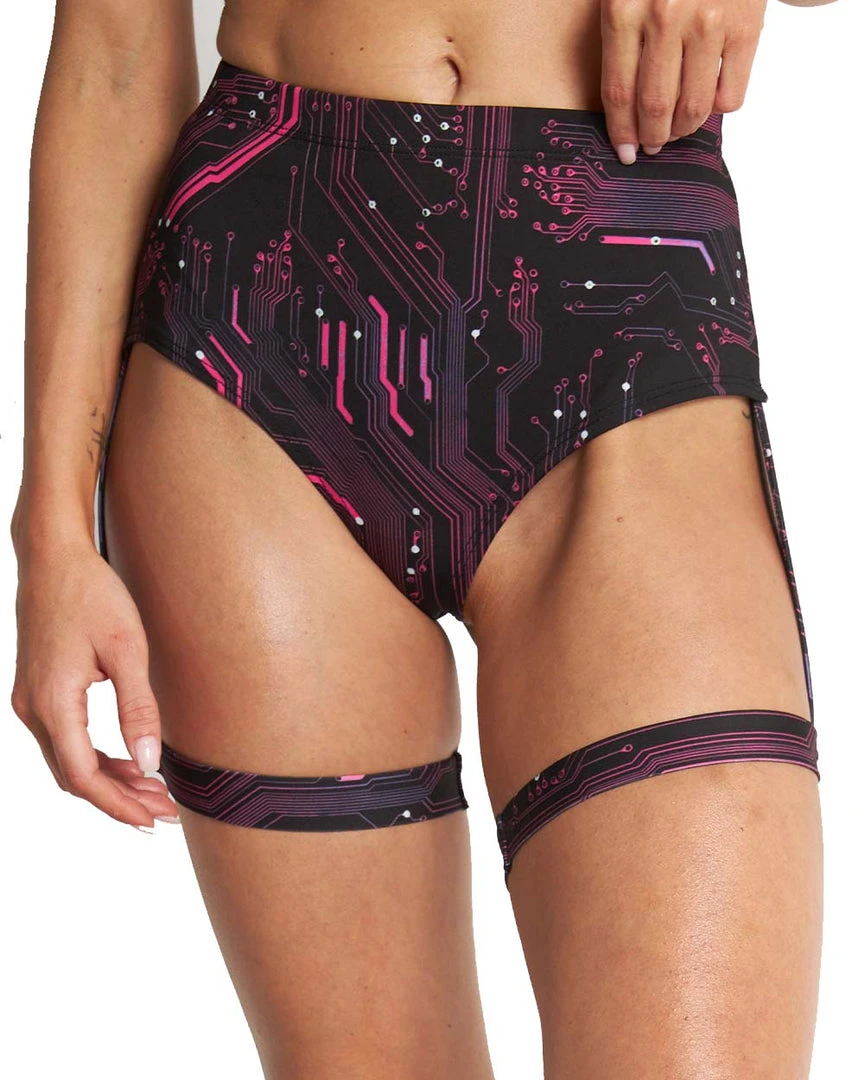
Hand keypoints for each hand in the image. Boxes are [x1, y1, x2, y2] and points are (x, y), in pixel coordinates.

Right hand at [10, 535, 177, 828]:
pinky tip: (127, 761)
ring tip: (152, 792)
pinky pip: (64, 741)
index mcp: (53, 702)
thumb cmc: (92, 594)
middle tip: (164, 811)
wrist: (53, 558)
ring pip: (67, 761)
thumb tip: (149, 764)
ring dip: (108, 781)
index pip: (84, 776)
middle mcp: (33, 708)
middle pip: (73, 776)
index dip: (119, 804)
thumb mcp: (126, 648)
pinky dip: (94, 758)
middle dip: (119, 799)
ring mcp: (31, 701)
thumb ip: (138, 708)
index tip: (153, 819)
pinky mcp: (37, 691)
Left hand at [600, 0, 767, 162]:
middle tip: (653, 145)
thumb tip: (624, 111)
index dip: (622, 133)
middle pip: (654, 107)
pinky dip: (718, 108)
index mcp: (625, 10)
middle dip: (653, 137)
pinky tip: (709, 99)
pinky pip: (730, 95)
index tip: (626, 152)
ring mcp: (708, 23)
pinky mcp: (746, 27)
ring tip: (678, 129)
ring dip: (684, 130)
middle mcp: (664, 18)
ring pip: (693, 108)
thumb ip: (622, 39)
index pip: (618, 93)